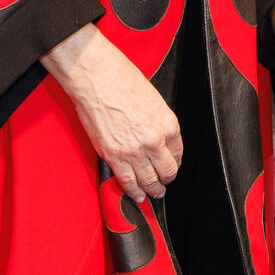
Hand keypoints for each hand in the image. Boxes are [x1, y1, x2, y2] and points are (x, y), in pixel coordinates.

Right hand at [43, 24, 182, 200]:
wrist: (97, 77)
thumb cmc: (121, 80)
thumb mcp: (153, 100)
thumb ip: (157, 122)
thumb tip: (157, 138)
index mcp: (168, 124)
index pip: (178, 153)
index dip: (174, 162)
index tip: (170, 165)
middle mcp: (155, 141)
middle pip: (167, 172)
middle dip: (166, 180)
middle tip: (163, 184)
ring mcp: (134, 151)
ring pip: (149, 182)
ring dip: (152, 190)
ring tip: (152, 194)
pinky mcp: (114, 156)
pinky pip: (128, 182)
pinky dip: (133, 192)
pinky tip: (137, 196)